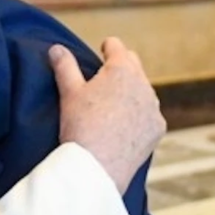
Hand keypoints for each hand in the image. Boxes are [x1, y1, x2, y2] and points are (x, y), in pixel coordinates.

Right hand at [51, 37, 165, 193]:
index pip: (117, 46)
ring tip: (113, 105)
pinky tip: (123, 126)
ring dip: (131, 92)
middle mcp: (143, 84)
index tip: (103, 50)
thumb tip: (56, 49)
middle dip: (121, 66)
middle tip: (105, 77)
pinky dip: (139, 116)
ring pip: (143, 91)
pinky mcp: (157, 129)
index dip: (107, 47)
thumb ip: (64, 66)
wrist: (96, 168)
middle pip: (133, 65)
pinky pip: (149, 115)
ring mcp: (153, 108)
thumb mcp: (68, 93)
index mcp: (121, 69)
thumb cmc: (81, 128)